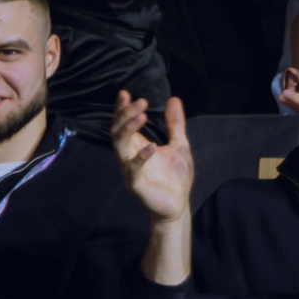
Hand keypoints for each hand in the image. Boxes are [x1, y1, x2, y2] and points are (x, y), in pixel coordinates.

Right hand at [111, 94, 191, 222]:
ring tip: (140, 115)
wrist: (177, 205)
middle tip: (139, 102)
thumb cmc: (175, 177)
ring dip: (128, 130)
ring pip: (120, 147)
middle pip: (117, 132)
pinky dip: (142, 157)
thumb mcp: (180, 145)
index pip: (123, 124)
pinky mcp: (136, 185)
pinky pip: (133, 169)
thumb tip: (174, 99)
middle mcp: (129, 156)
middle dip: (125, 115)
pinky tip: (152, 146)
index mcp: (137, 146)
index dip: (122, 109)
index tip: (126, 93)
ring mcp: (130, 170)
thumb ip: (175, 124)